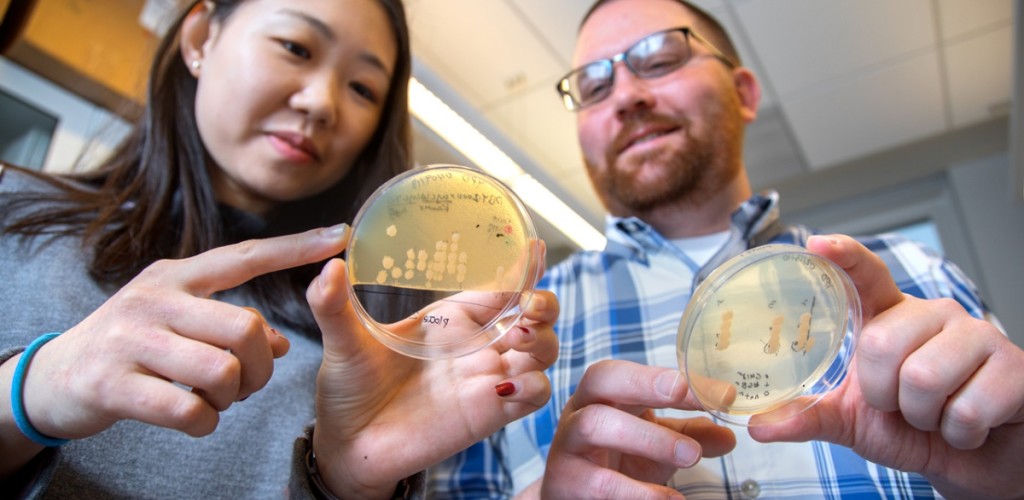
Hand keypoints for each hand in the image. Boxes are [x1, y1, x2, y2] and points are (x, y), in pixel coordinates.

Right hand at [1, 226, 348, 469]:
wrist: (54, 377)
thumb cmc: (132, 346)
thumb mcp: (177, 322)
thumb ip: (227, 325)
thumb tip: (283, 344)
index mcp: (176, 276)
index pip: (245, 256)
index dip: (295, 248)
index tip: (340, 236)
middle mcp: (155, 298)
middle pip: (245, 327)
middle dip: (261, 367)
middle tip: (247, 384)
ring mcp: (132, 340)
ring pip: (223, 370)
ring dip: (233, 397)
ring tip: (217, 400)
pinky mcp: (114, 384)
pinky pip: (189, 409)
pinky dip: (205, 423)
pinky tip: (196, 419)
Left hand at [306, 241, 560, 498]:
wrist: (348, 445)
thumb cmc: (349, 390)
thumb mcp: (343, 341)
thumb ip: (333, 305)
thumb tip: (328, 268)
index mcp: (451, 319)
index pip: (500, 286)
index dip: (522, 267)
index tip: (534, 247)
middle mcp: (476, 345)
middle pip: (535, 316)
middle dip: (544, 303)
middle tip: (529, 302)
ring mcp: (487, 379)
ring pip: (543, 352)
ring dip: (543, 340)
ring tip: (519, 337)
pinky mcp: (491, 413)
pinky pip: (534, 395)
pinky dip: (533, 386)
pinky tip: (507, 384)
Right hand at [531, 360, 735, 498]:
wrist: (574, 498)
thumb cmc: (616, 461)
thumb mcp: (655, 444)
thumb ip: (689, 435)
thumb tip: (729, 435)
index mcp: (602, 393)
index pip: (630, 371)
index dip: (666, 375)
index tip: (714, 389)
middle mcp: (579, 409)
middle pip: (601, 380)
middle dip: (644, 384)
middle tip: (686, 395)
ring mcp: (567, 444)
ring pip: (596, 425)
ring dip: (648, 438)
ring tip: (691, 456)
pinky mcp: (565, 482)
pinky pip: (598, 482)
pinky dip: (637, 491)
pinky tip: (668, 498)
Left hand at [749, 234, 1023, 498]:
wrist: (975, 460)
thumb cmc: (912, 427)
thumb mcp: (852, 419)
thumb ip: (809, 417)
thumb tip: (759, 425)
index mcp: (890, 317)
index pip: (866, 274)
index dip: (844, 255)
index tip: (817, 244)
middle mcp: (932, 314)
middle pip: (882, 343)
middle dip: (882, 393)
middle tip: (899, 405)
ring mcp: (977, 335)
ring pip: (924, 377)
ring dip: (922, 416)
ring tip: (933, 415)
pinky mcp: (1013, 367)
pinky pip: (966, 408)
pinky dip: (958, 433)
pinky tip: (966, 427)